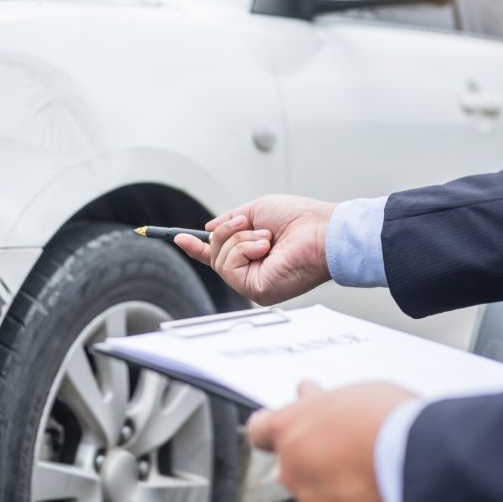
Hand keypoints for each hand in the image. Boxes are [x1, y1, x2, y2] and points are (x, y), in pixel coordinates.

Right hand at [175, 195, 335, 305]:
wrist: (322, 231)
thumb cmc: (300, 219)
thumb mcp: (256, 210)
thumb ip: (231, 221)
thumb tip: (208, 230)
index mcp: (254, 255)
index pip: (220, 256)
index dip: (198, 247)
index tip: (180, 238)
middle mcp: (253, 272)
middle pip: (215, 254)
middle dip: (226, 233)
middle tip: (248, 224)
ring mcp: (254, 284)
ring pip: (220, 259)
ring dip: (239, 239)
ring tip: (266, 238)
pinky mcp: (256, 291)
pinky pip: (229, 267)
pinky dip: (243, 249)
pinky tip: (265, 247)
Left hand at [247, 382, 414, 501]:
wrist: (427, 472)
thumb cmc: (395, 426)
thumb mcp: (355, 395)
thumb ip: (324, 403)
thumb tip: (311, 396)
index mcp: (291, 429)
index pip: (261, 431)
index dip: (274, 433)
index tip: (285, 433)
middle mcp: (292, 470)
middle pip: (297, 467)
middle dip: (319, 462)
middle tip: (354, 455)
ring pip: (319, 500)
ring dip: (339, 493)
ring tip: (379, 482)